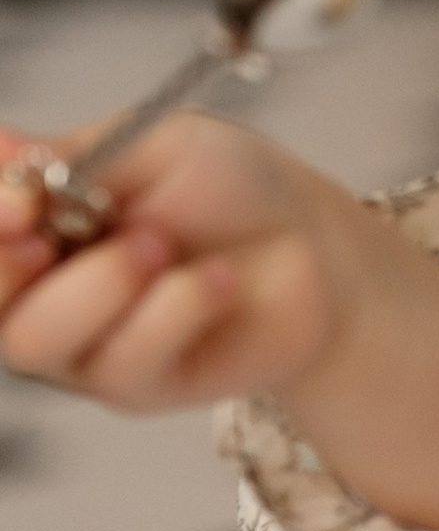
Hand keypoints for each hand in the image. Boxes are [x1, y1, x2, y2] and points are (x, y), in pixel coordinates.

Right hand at [0, 115, 369, 414]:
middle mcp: (45, 293)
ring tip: (161, 246)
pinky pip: (124, 361)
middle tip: (66, 232)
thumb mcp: (153, 146)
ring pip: (36, 342)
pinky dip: (174, 309)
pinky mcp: (140, 387)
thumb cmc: (231, 189)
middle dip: (9, 270)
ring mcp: (86, 348)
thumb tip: (0, 143)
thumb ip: (72, 157)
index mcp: (37, 228)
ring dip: (102, 283)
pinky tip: (217, 282)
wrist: (315, 242)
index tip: (22, 205)